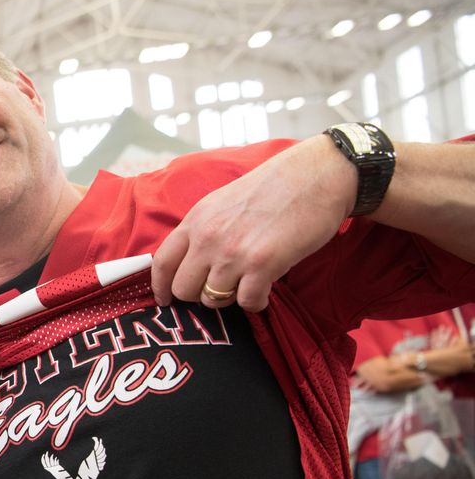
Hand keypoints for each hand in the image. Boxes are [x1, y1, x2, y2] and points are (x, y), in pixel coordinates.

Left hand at [152, 135, 356, 311]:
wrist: (317, 176)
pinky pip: (246, 302)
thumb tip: (189, 261)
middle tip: (220, 288)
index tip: (166, 300)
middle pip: (183, 289)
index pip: (162, 263)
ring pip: (212, 299)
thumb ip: (202, 229)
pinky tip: (264, 290)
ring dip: (229, 298)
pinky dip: (256, 302)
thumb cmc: (273, 188)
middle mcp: (209, 237)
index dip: (160, 287)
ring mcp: (234, 253)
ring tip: (246, 284)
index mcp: (196, 219)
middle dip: (199, 295)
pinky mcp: (263, 265)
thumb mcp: (222, 201)